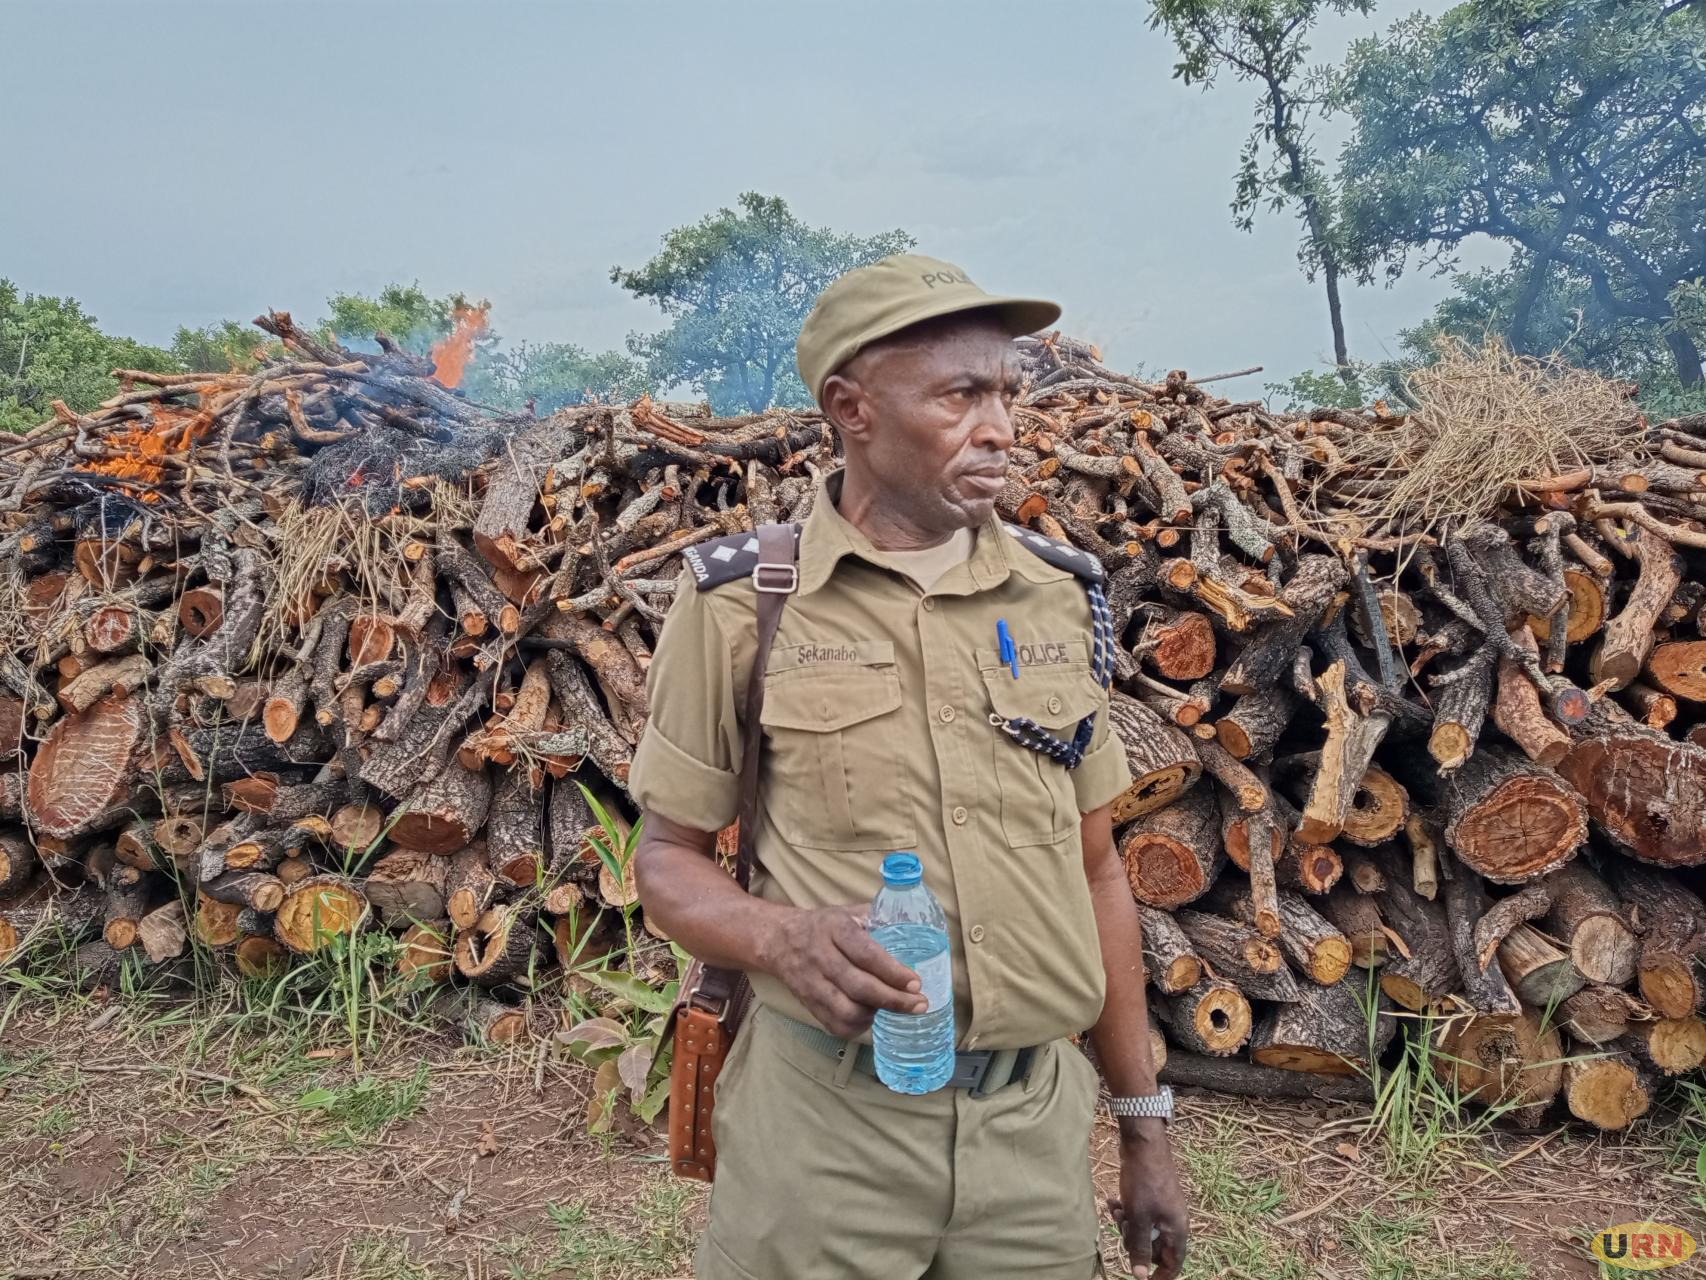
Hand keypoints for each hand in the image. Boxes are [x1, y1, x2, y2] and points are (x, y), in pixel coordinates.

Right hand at [760, 905, 927, 1038]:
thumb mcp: (847, 911)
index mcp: (835, 929)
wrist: (779, 939)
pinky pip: (834, 1025)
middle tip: (919, 1005)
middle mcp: (821, 957)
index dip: (892, 971)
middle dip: (893, 1000)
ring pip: (846, 1010)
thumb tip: (914, 929)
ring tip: (894, 1009)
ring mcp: (811, 984)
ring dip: (875, 1014)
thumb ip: (877, 918)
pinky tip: (871, 1016)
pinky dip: (857, 1027)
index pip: (866, 954)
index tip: (916, 982)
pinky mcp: (807, 1004)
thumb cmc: (823, 925)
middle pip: (859, 986)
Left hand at [1107, 1125, 1187, 1279]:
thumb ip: (1139, 1247)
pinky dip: (1126, 1211)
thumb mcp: (1139, 1218)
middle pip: (1154, 1246)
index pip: (1173, 1263)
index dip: (1160, 1275)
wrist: (1143, 1144)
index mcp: (1177, 1229)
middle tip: (1123, 1227)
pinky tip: (1113, 1202)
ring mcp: (1162, 1208)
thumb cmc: (1144, 1182)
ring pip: (1143, 1229)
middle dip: (1135, 1242)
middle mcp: (1172, 1221)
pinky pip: (1139, 1214)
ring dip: (1127, 1225)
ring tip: (1116, 1211)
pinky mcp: (1151, 1197)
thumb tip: (1140, 1276)